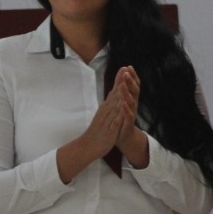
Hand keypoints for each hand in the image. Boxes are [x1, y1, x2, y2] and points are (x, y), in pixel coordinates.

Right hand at [57, 66, 135, 182]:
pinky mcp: (110, 128)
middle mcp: (106, 111)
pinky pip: (116, 119)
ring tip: (125, 81)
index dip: (119, 79)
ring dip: (121, 92)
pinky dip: (120, 111)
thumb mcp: (102, 116)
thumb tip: (112, 97)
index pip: (113, 91)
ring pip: (115, 103)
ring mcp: (108, 119)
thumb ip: (108, 106)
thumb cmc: (96, 132)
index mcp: (105, 108)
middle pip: (115, 93)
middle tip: (125, 68)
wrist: (87, 146)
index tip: (123, 68)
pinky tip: (124, 105)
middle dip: (121, 81)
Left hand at [114, 66, 148, 167]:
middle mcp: (133, 106)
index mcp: (130, 100)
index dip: (132, 76)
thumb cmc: (121, 118)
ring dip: (127, 93)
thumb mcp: (121, 102)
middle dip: (130, 81)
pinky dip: (126, 110)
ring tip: (123, 85)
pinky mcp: (128, 124)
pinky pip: (128, 116)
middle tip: (127, 72)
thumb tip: (122, 76)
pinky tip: (123, 104)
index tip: (128, 66)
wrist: (123, 137)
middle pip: (134, 91)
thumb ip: (121, 90)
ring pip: (131, 102)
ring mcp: (131, 114)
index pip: (132, 86)